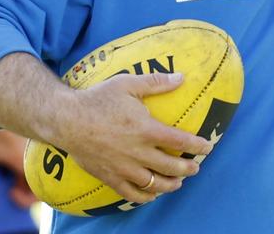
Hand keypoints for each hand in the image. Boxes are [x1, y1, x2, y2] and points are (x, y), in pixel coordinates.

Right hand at [47, 72, 214, 204]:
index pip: (179, 141)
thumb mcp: (127, 84)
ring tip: (179, 182)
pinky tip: (152, 194)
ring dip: (171, 184)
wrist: (65, 120)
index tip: (207, 146)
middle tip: (195, 167)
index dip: (197, 145)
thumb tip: (181, 77)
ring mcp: (124, 167)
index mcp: (145, 129)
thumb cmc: (97, 99)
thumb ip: (155, 82)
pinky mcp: (110, 177)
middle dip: (188, 168)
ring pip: (154, 184)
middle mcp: (137, 152)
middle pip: (171, 166)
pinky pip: (132, 194)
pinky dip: (145, 197)